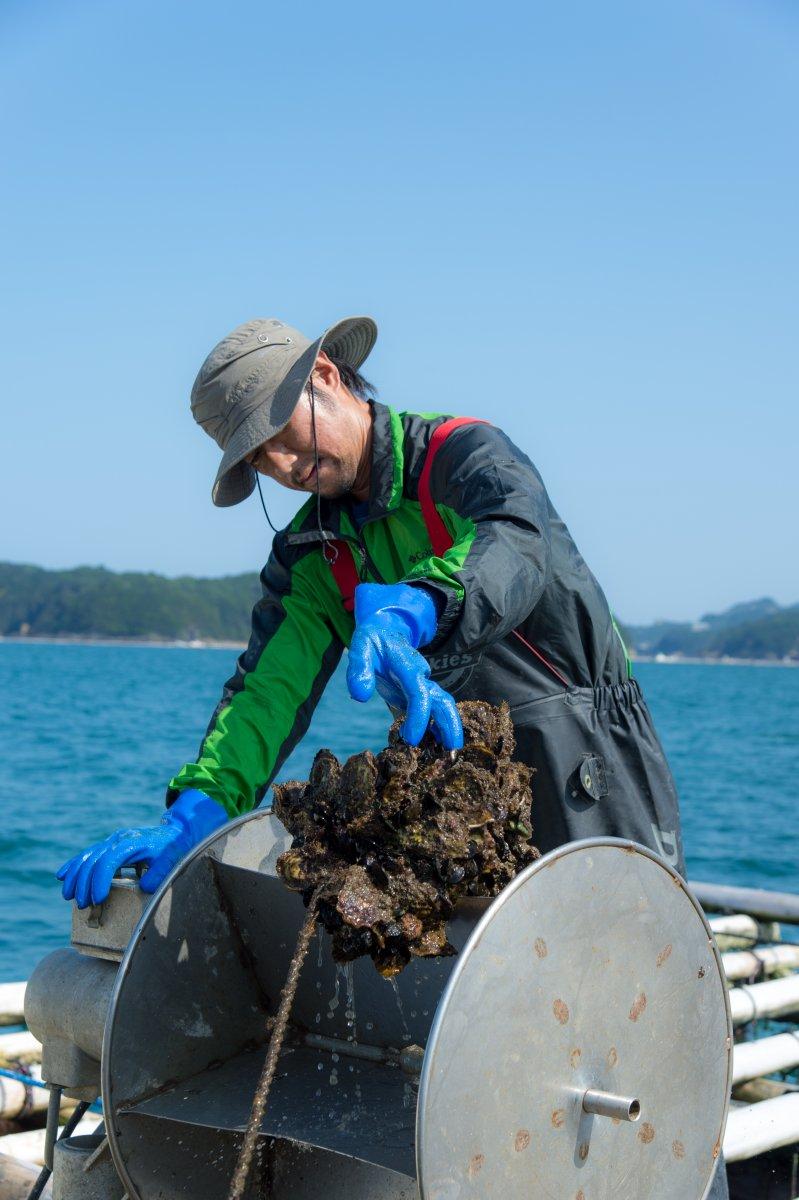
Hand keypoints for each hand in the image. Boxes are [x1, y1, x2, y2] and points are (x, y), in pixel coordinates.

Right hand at [56, 789, 227, 908]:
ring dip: (75, 876)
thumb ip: (161, 872)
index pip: (110, 860)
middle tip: (82, 904)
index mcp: (132, 842)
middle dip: (85, 883)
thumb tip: (146, 887)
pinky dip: (74, 864)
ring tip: (67, 896)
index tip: (98, 898)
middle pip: (95, 859)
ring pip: (87, 856)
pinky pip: (88, 854)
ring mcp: (112, 841)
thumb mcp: (171, 859)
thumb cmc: (174, 848)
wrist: (176, 831)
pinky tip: (61, 875)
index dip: (101, 879)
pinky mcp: (109, 845)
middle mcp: (119, 839)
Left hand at [346, 582, 462, 749]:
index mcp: (408, 666)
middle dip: (450, 725)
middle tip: (451, 752)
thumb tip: (360, 696)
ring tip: (450, 755)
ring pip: (444, 707)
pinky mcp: (420, 693)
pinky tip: (439, 747)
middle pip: (443, 701)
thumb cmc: (372, 640)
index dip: (418, 717)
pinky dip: (439, 728)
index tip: (411, 740)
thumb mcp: (360, 648)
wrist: (386, 629)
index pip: (419, 694)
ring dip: (449, 729)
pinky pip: (434, 711)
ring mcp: (423, 685)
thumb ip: (359, 670)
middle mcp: (421, 677)